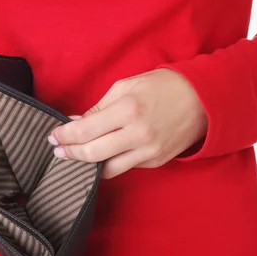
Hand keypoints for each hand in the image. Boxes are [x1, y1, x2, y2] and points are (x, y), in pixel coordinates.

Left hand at [48, 69, 207, 178]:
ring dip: (87, 164)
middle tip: (58, 151)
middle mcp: (137, 134)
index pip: (85, 130)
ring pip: (107, 169)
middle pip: (92, 154)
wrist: (204, 100)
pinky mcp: (155, 162)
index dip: (63, 136)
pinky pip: (125, 167)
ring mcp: (148, 152)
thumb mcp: (127, 86)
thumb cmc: (163, 87)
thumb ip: (99, 108)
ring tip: (75, 156)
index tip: (52, 136)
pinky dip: (109, 163)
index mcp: (128, 110)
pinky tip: (100, 156)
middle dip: (70, 154)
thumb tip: (75, 123)